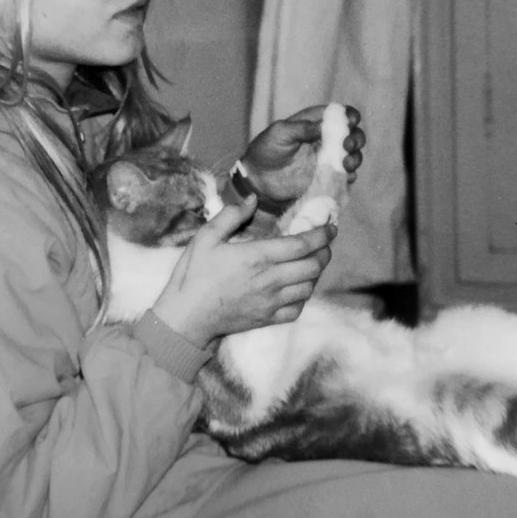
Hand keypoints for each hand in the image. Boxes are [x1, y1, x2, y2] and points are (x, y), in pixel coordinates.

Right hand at [151, 197, 334, 348]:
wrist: (186, 318)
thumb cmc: (193, 275)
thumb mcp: (205, 238)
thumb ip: (231, 215)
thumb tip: (253, 199)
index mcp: (258, 256)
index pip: (302, 245)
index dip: (321, 235)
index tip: (330, 227)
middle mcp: (271, 280)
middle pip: (313, 266)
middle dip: (324, 252)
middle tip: (324, 243)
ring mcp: (271, 302)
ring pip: (309, 287)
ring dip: (316, 273)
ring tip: (314, 262)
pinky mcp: (268, 318)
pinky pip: (297, 309)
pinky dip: (304, 296)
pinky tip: (299, 288)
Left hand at [241, 105, 364, 201]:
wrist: (257, 180)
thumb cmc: (266, 150)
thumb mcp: (280, 132)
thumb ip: (303, 127)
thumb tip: (326, 124)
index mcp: (314, 123)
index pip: (338, 114)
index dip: (349, 115)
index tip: (352, 121)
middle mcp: (325, 140)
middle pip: (352, 134)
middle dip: (356, 138)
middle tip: (348, 145)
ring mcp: (327, 160)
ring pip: (352, 155)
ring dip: (355, 157)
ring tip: (347, 163)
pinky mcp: (326, 177)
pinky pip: (345, 176)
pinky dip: (349, 175)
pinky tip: (345, 176)